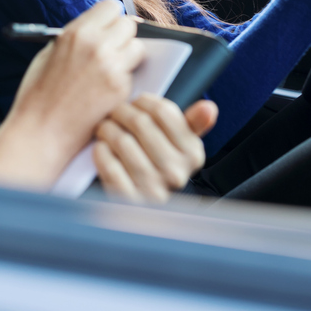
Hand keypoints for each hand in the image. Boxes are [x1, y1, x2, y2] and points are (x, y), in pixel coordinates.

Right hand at [0, 0, 144, 188]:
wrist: (40, 132)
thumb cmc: (39, 97)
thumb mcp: (50, 54)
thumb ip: (75, 37)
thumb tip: (97, 28)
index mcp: (76, 33)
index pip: (110, 6)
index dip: (110, 18)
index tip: (109, 27)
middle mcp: (96, 45)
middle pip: (129, 24)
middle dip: (122, 35)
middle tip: (112, 49)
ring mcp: (111, 67)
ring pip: (138, 47)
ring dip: (128, 56)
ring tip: (110, 70)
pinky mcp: (121, 88)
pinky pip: (134, 73)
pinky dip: (125, 79)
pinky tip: (106, 90)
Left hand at [93, 96, 216, 203]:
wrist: (143, 209)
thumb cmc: (159, 167)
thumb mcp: (180, 146)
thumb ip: (193, 124)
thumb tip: (209, 107)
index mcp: (192, 153)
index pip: (163, 111)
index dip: (143, 101)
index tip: (135, 103)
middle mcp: (175, 172)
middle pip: (140, 122)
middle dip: (121, 112)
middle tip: (114, 113)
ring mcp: (152, 187)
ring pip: (122, 141)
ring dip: (107, 129)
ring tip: (105, 128)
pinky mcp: (128, 198)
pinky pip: (109, 165)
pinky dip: (101, 151)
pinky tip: (102, 147)